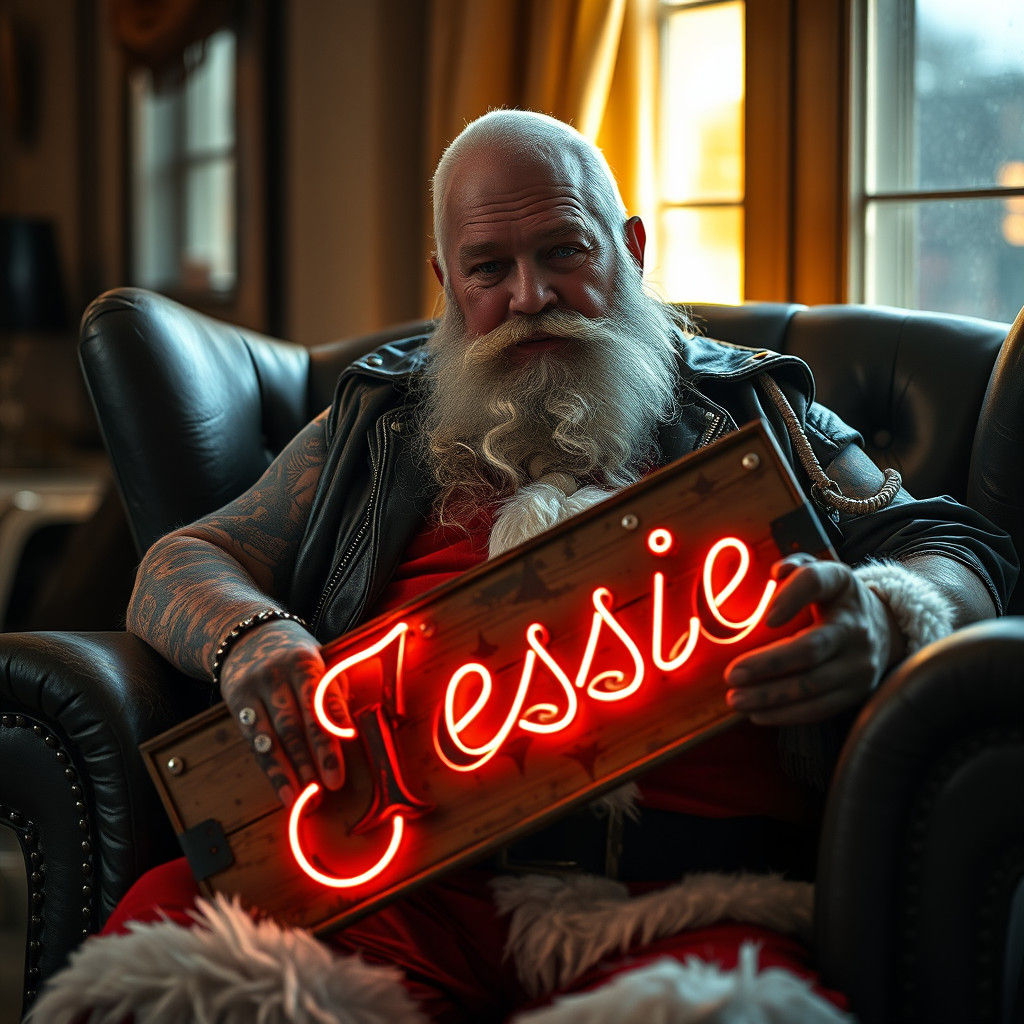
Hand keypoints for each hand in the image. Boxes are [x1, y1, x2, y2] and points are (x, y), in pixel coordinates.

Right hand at [219, 619, 352, 806]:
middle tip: (331, 786)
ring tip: (306, 797)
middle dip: (316, 757)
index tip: (347, 748)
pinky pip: (255, 742)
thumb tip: (350, 729)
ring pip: (274, 736)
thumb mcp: (320, 658)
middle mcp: (277, 673)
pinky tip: (283, 788)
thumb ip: (334, 689)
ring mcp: (254, 688)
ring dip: (292, 770)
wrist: (247, 634)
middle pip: (298, 722)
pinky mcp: (236, 702)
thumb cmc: (296, 653)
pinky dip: (271, 768)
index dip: (334, 726)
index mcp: (305, 660)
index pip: (321, 698)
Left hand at [723, 553, 902, 725]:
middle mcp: (855, 626)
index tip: (767, 617)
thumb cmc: (837, 600)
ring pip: (812, 686)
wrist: (885, 630)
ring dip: (769, 696)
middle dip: (767, 664)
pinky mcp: (857, 692)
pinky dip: (786, 714)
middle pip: (810, 649)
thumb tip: (776, 573)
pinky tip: (756, 713)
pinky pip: (819, 708)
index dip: (791, 596)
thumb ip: (798, 567)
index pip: (816, 582)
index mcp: (842, 586)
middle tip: (731, 674)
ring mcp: (859, 664)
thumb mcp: (823, 574)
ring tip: (735, 699)